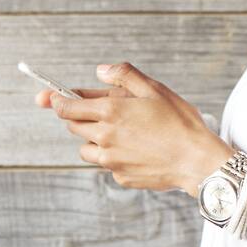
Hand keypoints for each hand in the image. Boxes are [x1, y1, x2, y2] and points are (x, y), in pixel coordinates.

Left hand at [37, 62, 233, 195]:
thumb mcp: (155, 89)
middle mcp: (104, 137)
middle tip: (105, 111)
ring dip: (95, 138)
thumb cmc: (180, 122)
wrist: (197, 160)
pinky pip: (106, 164)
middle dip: (81, 116)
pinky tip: (138, 150)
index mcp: (111, 112)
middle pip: (74, 126)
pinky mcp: (120, 177)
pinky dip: (114, 156)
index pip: (66, 107)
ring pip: (86, 148)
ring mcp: (110, 160)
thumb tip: (99, 70)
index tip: (49, 97)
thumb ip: (124, 76)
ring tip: (124, 133)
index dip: (55, 100)